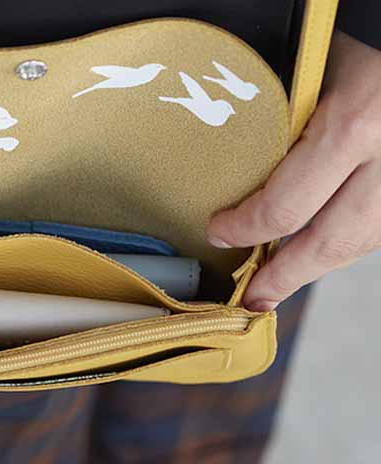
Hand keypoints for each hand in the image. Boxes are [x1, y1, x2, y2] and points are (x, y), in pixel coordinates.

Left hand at [207, 32, 380, 310]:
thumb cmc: (369, 44)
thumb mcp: (319, 69)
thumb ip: (283, 119)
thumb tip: (233, 165)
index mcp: (356, 124)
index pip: (285, 207)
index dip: (245, 229)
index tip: (218, 232)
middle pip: (328, 246)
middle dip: (284, 278)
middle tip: (251, 299)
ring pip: (359, 244)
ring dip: (316, 268)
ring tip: (278, 286)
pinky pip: (379, 229)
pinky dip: (345, 244)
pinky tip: (318, 251)